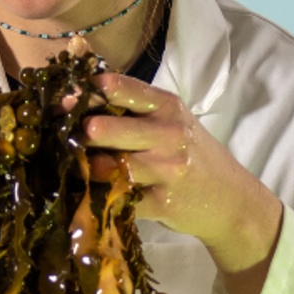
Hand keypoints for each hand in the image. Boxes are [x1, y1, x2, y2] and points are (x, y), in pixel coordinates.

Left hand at [83, 74, 283, 292]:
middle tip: (61, 131)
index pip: (126, 89)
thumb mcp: (174, 123)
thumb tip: (80, 98)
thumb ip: (137, 110)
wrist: (233, 201)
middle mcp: (168, 135)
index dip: (92, 90)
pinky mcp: (161, 203)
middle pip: (110, 128)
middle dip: (81, 130)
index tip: (67, 95)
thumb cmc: (193, 155)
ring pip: (110, 165)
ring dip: (85, 165)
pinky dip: (100, 195)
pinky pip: (119, 197)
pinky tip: (87, 191)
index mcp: (169, 108)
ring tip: (69, 163)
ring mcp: (166, 171)